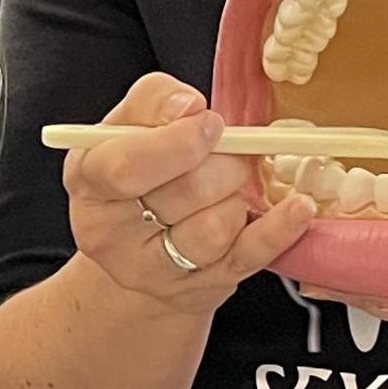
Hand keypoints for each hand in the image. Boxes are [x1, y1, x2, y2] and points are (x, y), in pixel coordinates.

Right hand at [62, 74, 319, 313]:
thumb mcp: (128, 126)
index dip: (176, 142)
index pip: (124, 167)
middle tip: (228, 148)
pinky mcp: (201, 287)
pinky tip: (298, 206)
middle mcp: (112, 234)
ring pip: (214, 229)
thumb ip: (153, 101)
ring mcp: (155, 270)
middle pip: (182, 194)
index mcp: (89, 182)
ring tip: (232, 182)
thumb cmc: (139, 171)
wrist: (140, 246)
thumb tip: (189, 106)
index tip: (209, 123)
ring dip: (237, 194)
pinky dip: (280, 228)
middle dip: (220, 162)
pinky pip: (249, 257)